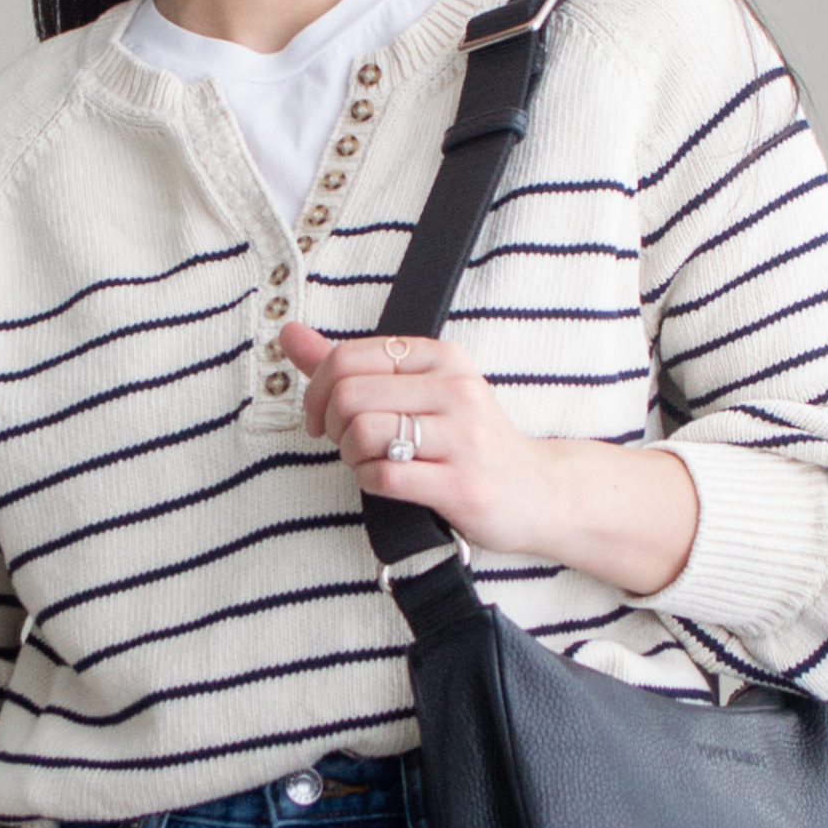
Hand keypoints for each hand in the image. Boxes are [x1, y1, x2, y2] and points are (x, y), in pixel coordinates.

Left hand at [279, 322, 697, 593]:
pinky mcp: (460, 484)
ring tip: (372, 464)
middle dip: (333, 427)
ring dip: (351, 457)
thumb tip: (288, 334)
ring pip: (363, 433)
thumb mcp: (420, 391)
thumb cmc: (469, 442)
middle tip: (349, 446)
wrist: (538, 492)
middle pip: (349, 395)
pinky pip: (385, 475)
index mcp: (441, 358)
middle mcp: (454, 390)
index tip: (321, 418)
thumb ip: (351, 365)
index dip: (317, 391)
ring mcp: (461, 438)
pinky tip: (387, 484)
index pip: (349, 357)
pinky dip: (369, 483)